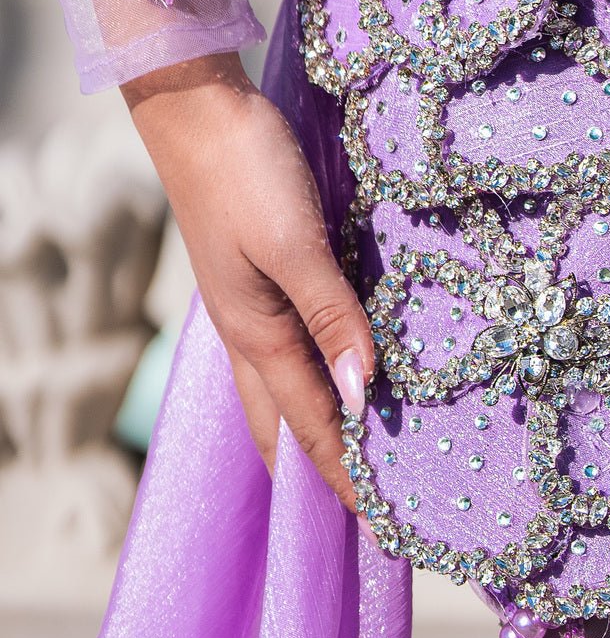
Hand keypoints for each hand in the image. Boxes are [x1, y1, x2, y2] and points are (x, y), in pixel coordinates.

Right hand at [122, 52, 372, 509]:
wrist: (200, 109)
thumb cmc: (246, 171)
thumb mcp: (294, 243)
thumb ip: (330, 316)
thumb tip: (362, 393)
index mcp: (257, 335)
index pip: (309, 426)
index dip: (345, 476)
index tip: (381, 528)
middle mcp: (250, 332)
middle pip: (284, 424)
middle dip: (321, 472)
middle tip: (366, 513)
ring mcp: (250, 305)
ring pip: (283, 390)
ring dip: (317, 429)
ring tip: (354, 459)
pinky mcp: (260, 276)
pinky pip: (289, 349)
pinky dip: (316, 377)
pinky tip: (337, 372)